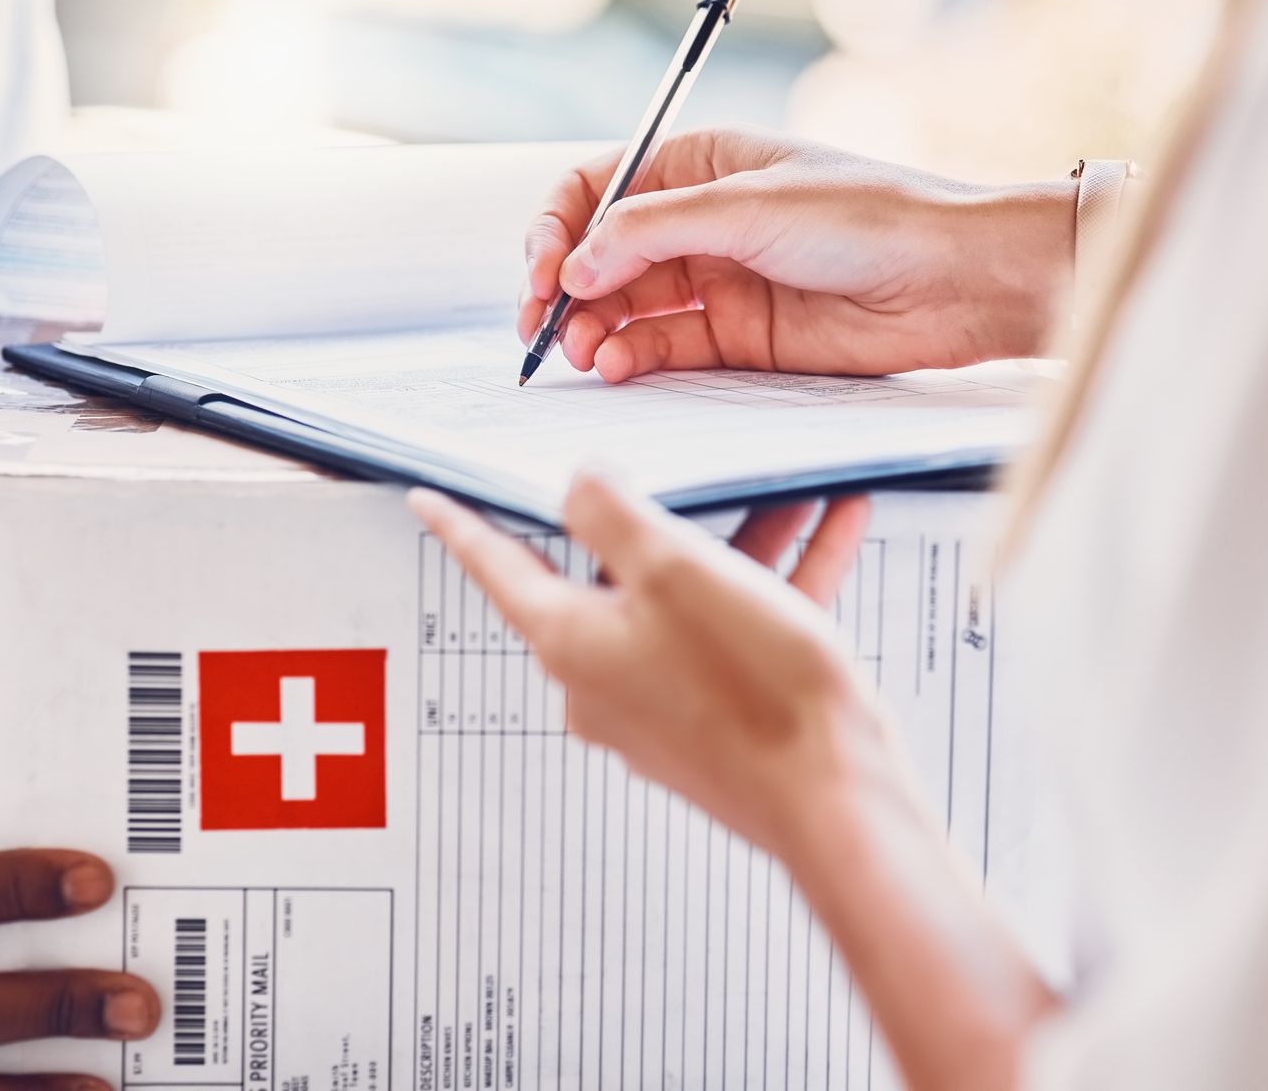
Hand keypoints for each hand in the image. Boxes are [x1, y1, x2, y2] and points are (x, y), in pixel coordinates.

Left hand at [408, 475, 889, 859]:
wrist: (838, 800)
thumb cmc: (754, 693)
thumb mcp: (672, 568)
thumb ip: (608, 509)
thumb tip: (577, 483)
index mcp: (571, 640)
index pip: (497, 566)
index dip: (462, 522)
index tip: (429, 500)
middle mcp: (604, 678)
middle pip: (608, 573)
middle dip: (655, 514)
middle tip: (662, 467)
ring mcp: (664, 703)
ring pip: (688, 597)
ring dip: (737, 541)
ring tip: (787, 493)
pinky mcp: (720, 718)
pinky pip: (739, 629)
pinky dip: (776, 580)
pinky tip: (826, 533)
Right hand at [519, 128, 1076, 381]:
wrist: (954, 280)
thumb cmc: (873, 217)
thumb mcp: (748, 206)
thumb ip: (652, 233)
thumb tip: (575, 265)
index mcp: (701, 166)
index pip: (598, 190)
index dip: (558, 228)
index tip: (544, 272)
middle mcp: (702, 222)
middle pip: (602, 256)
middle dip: (566, 290)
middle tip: (544, 325)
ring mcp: (720, 283)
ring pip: (628, 308)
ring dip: (596, 330)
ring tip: (587, 353)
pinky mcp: (741, 339)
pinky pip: (667, 350)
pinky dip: (634, 359)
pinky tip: (620, 366)